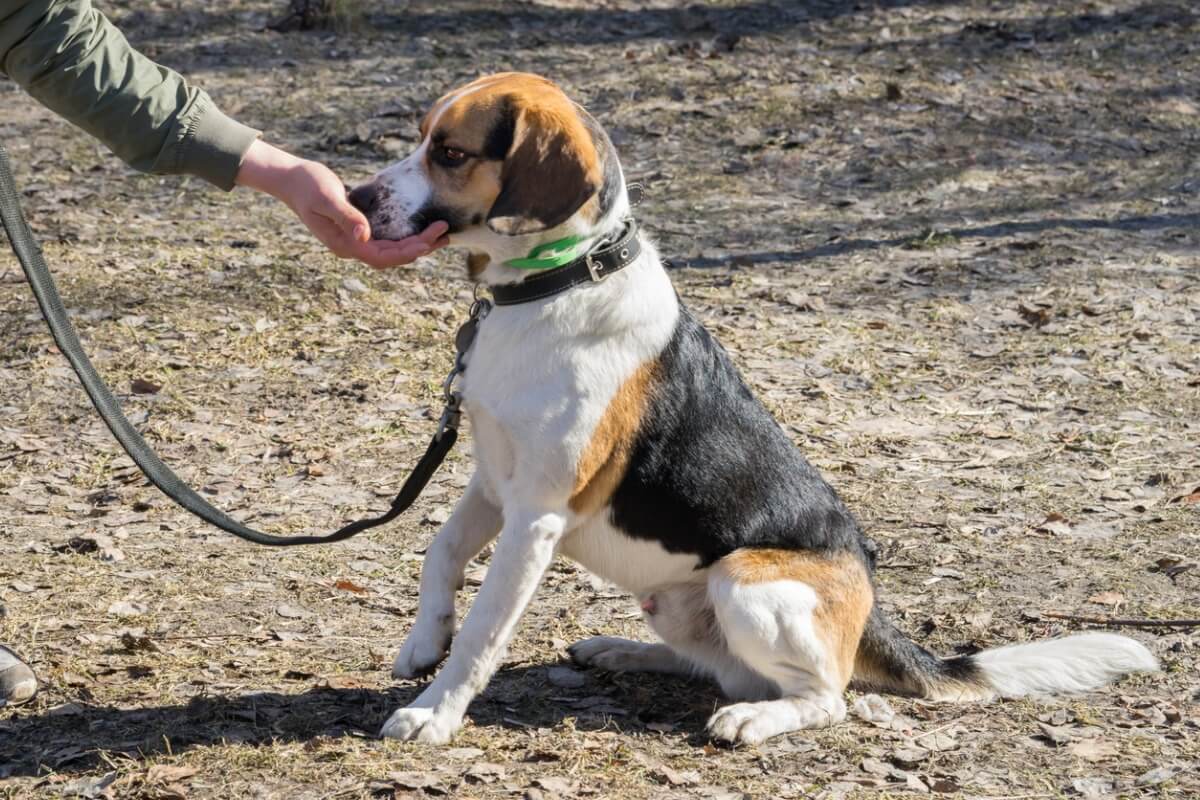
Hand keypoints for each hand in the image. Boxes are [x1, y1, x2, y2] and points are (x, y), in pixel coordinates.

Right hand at [235, 140, 447, 268]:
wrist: (291, 178)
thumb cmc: (307, 185)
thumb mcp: (327, 197)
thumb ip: (346, 217)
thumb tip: (364, 237)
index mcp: (344, 244)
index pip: (382, 257)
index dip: (407, 252)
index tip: (428, 242)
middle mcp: (351, 246)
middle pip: (392, 256)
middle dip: (419, 248)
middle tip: (444, 234)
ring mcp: (355, 239)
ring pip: (391, 249)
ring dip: (416, 243)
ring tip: (440, 234)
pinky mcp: (358, 229)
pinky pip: (386, 238)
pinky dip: (404, 235)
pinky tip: (420, 227)